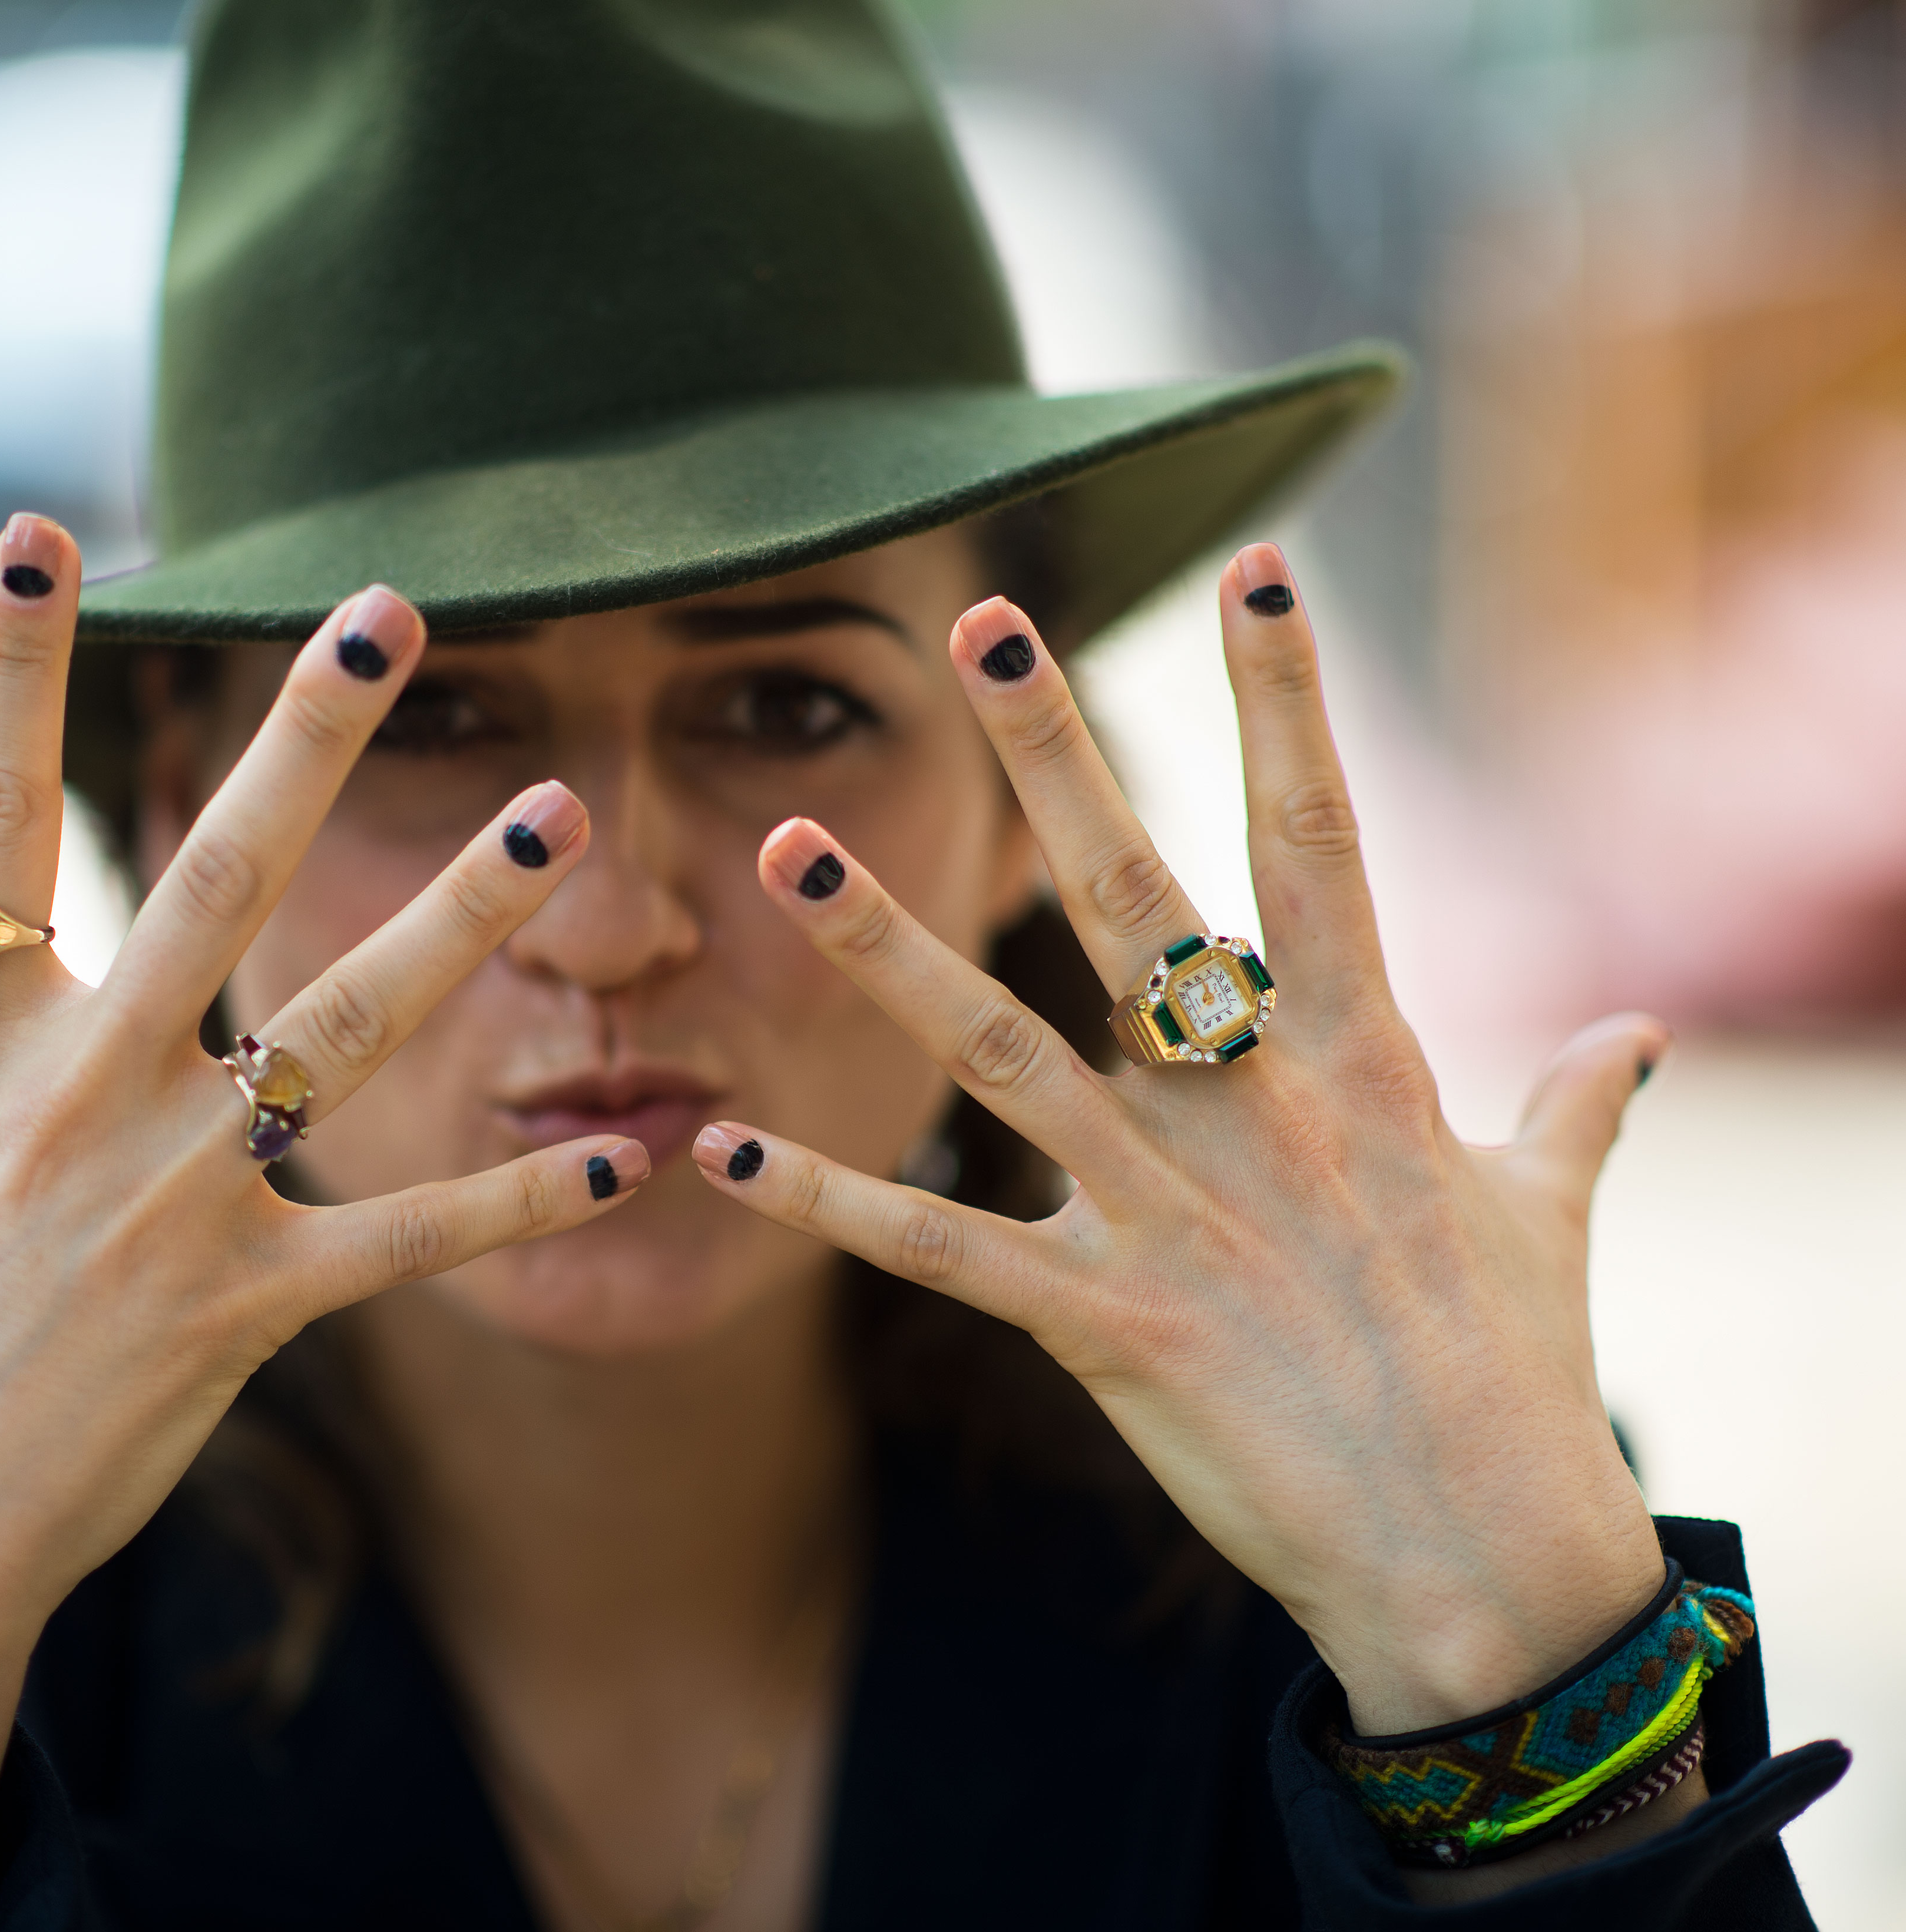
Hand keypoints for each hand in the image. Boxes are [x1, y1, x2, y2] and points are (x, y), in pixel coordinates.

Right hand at [0, 516, 643, 1931]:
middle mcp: (79, 1093)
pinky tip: (631, 1159)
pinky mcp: (246, 1308)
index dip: (15, 670)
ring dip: (461, 913)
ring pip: (344, 1025)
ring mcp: (171, 1198)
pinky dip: (517, 1202)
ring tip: (559, 815)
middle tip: (393, 608)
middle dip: (305, 738)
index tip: (47, 532)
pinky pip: (406, 1244)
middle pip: (211, 875)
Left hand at [695, 544, 1666, 1738]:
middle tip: (977, 626)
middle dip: (1058, 756)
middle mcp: (1257, 1109)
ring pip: (1000, 1050)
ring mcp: (1173, 1215)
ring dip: (887, 950)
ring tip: (788, 851)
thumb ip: (1577, 1106)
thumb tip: (1645, 1035)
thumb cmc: (1513, 1374)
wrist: (1487, 1562)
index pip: (1321, 837)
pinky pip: (944, 1248)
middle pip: (1137, 899)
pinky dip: (835, 1201)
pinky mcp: (1107, 1324)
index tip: (1257, 571)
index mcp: (1365, 1057)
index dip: (1290, 700)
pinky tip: (724, 1153)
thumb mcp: (1546, 1212)